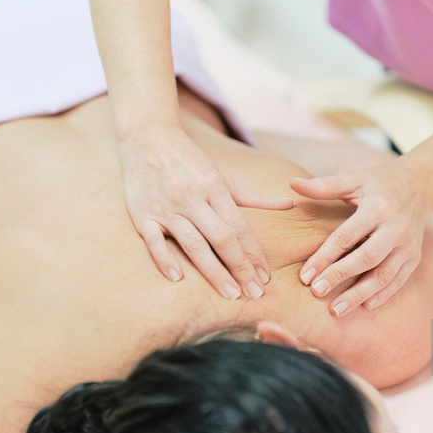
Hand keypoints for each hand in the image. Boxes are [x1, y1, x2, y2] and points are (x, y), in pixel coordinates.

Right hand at [119, 127, 293, 299]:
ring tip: (230, 293)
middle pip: (222, 239)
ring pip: (193, 244)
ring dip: (213, 272)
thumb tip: (289, 204)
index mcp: (215, 189)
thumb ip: (254, 197)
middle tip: (254, 294)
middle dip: (241, 268)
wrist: (147, 138)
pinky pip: (153, 241)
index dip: (254, 254)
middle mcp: (192, 199)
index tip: (266, 277)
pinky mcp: (143, 215)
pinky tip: (178, 278)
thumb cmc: (190, 161)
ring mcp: (167, 208)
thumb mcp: (223, 176)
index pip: (240, 228)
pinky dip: (165, 260)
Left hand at [290, 159, 432, 315]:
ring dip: (359, 294)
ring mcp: (408, 245)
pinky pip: (398, 280)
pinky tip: (364, 306)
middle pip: (366, 258)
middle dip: (339, 276)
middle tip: (316, 292)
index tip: (304, 276)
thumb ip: (323, 186)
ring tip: (336, 310)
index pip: (346, 236)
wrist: (420, 185)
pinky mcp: (414, 258)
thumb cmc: (378, 183)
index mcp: (378, 207)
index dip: (324, 257)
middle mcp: (396, 228)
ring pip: (384, 275)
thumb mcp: (354, 179)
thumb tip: (292, 183)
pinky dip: (382, 295)